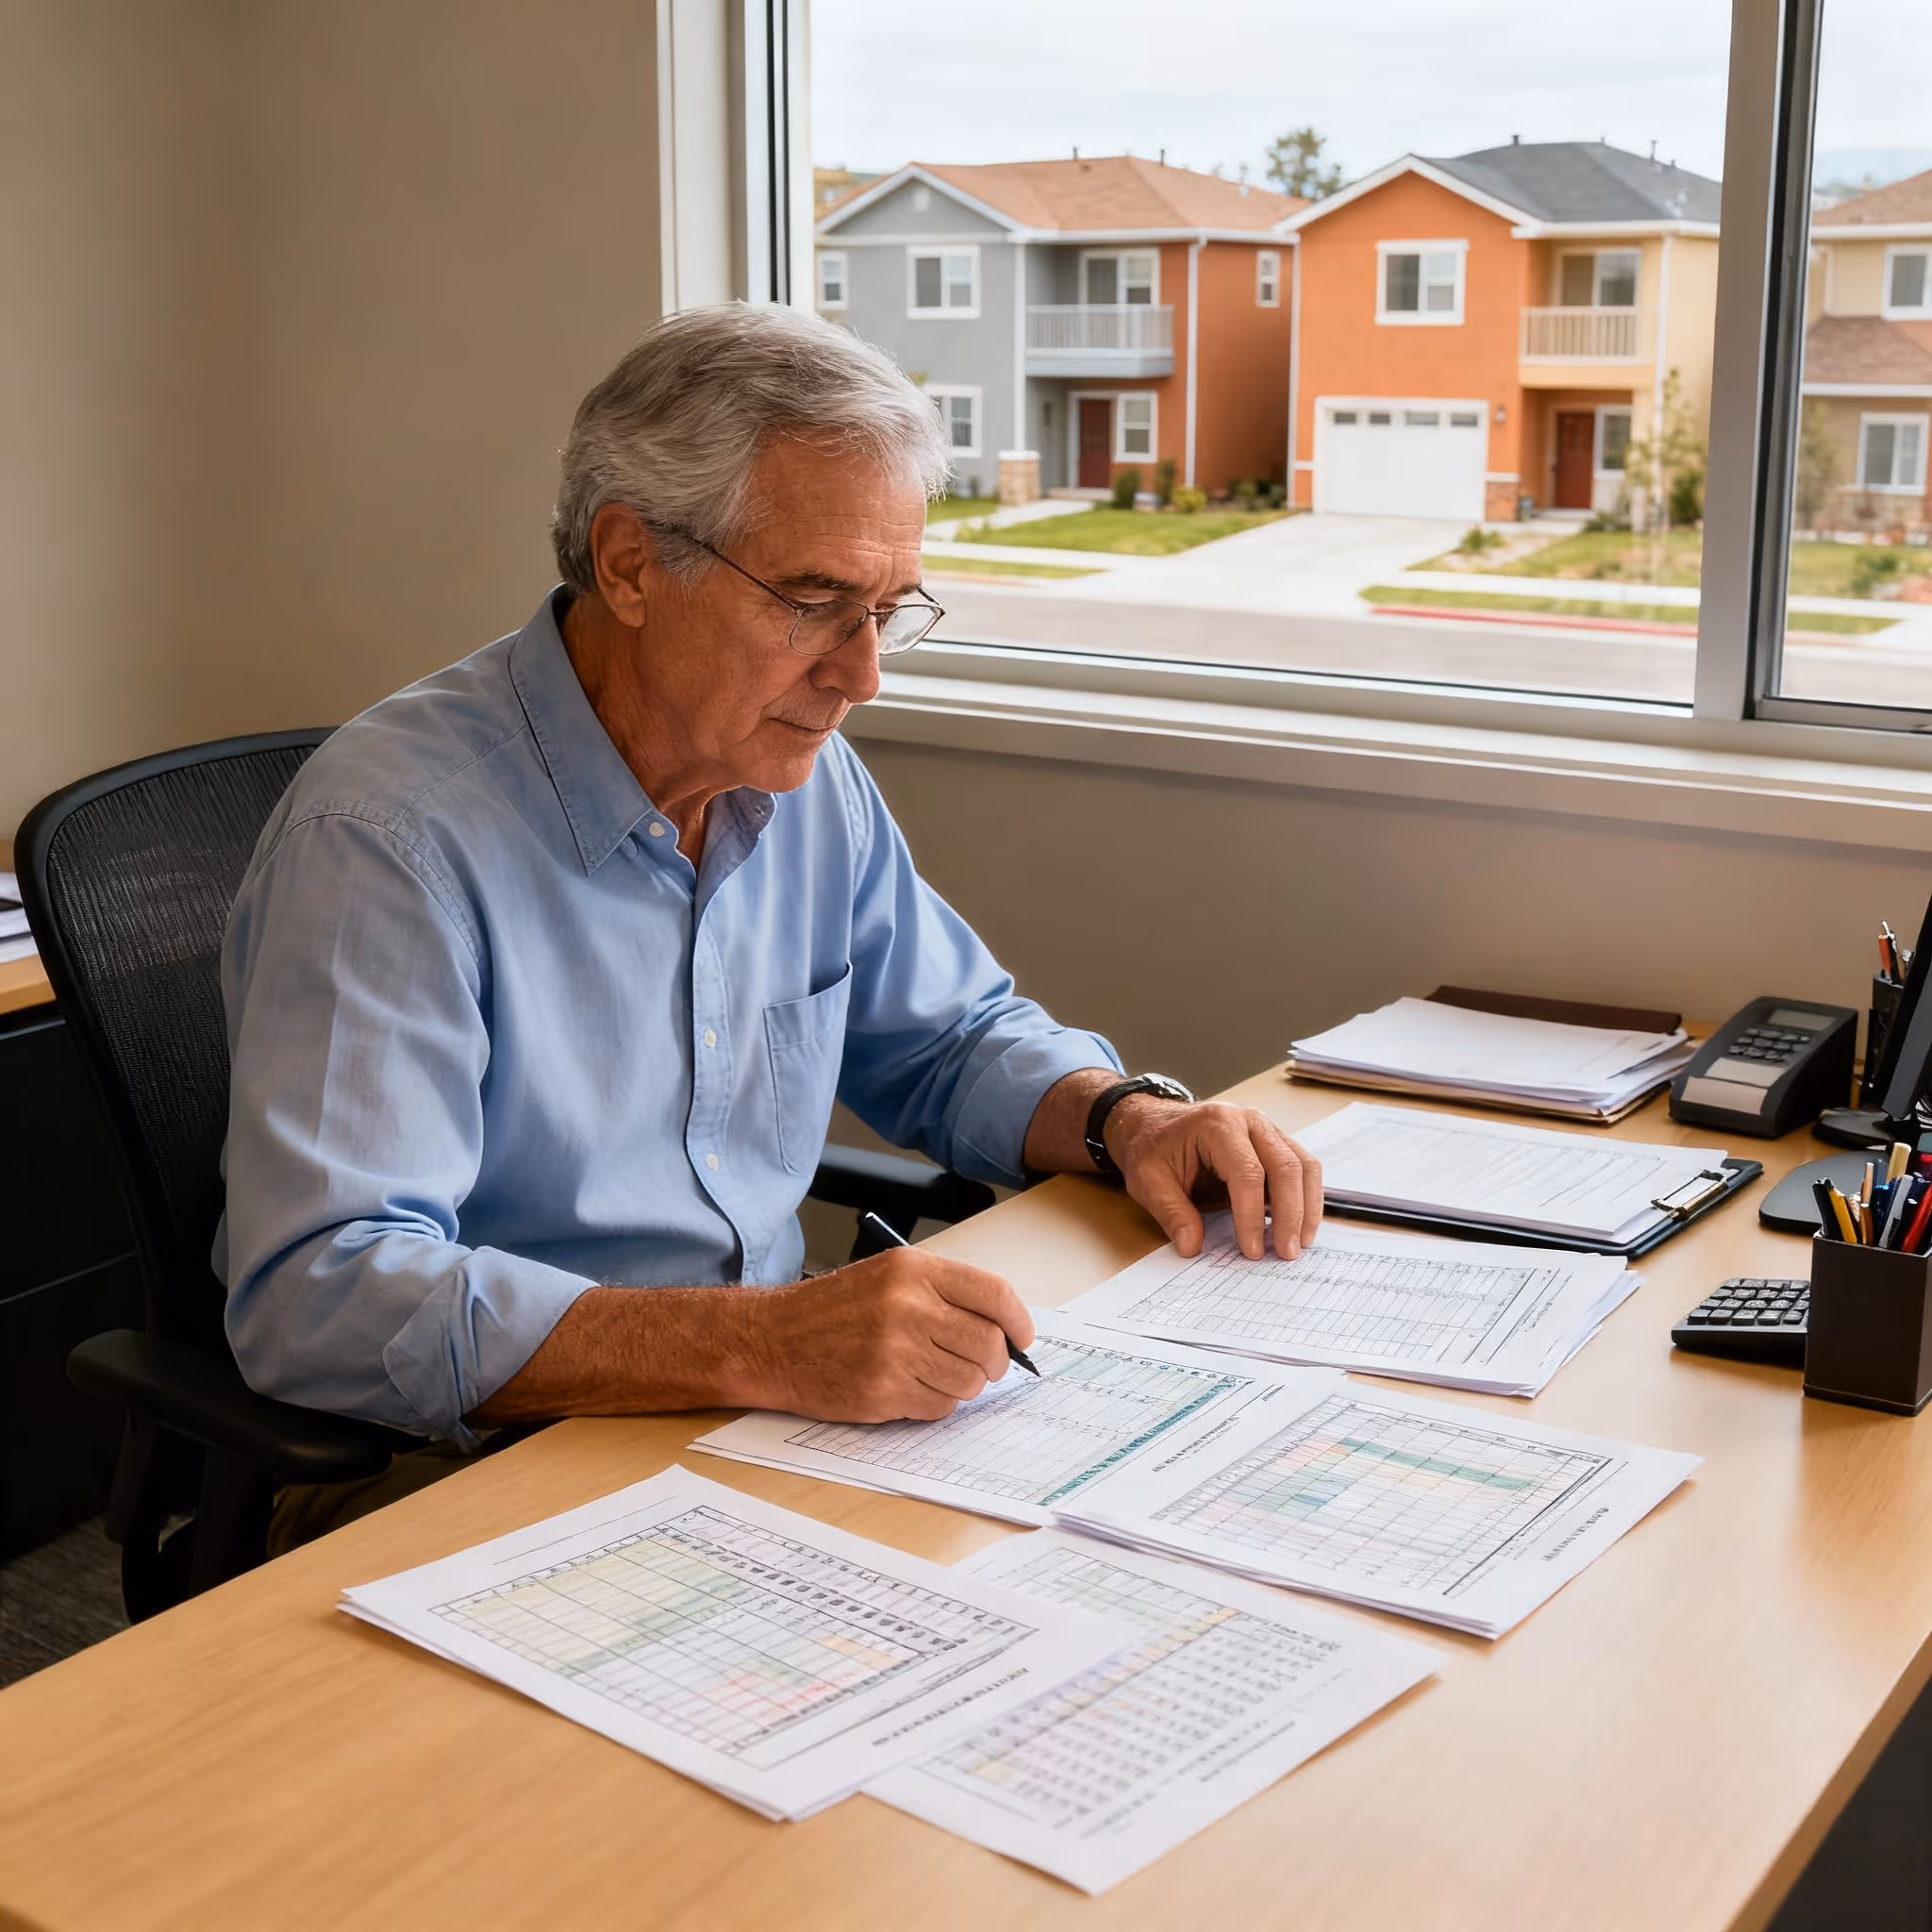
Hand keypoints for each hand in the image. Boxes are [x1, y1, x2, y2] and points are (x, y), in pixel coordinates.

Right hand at [745, 1248, 1035, 1422]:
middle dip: (995, 1361)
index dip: (1018, 1321)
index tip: (1022, 1337)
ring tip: (937, 1374)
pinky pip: (940, 1406)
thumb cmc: (831, 1310)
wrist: (771, 1340)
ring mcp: (896, 1351)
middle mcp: (908, 1307)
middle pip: (988, 1343)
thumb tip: (1002, 1326)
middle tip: (985, 1366)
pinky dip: (936, 1403)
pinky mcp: (883, 1391)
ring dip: (965, 1385)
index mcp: (914, 1270)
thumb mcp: (888, 1276)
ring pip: (969, 1380)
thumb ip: (943, 1293)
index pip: (994, 1294)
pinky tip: (911, 1388)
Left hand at [1108, 1099, 1322, 1262]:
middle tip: (1286, 1253)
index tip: (1251, 1250)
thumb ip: (1171, 1213)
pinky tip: (1300, 1225)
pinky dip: (1306, 1197)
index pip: (1248, 1173)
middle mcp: (1249, 1121)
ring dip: (1308, 1207)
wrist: (1153, 1125)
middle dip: (1291, 1214)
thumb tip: (1192, 1247)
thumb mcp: (1147, 1181)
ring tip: (1301, 1243)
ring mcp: (1266, 1129)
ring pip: (1304, 1166)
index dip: (1252, 1215)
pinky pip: (1302, 1168)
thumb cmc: (1152, 1149)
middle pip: (1286, 1167)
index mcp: (1217, 1125)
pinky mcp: (1274, 1143)